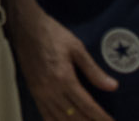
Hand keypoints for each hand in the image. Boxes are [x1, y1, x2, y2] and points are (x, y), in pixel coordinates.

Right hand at [5, 2, 117, 120]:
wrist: (26, 27)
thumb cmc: (52, 34)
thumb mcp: (76, 48)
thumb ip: (93, 70)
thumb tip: (112, 86)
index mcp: (64, 78)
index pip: (87, 106)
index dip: (101, 117)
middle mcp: (51, 89)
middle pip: (75, 116)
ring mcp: (40, 92)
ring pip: (60, 119)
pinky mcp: (34, 91)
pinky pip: (45, 115)